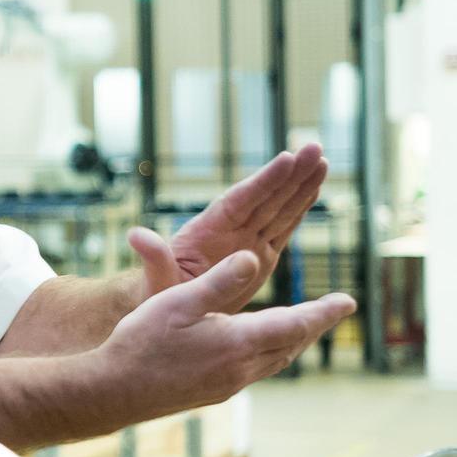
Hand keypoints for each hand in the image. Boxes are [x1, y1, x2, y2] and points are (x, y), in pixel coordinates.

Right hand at [100, 249, 355, 412]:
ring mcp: (226, 385)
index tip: (349, 301)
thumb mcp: (177, 302)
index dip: (323, 312)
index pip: (293, 323)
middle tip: (334, 310)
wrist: (112, 392)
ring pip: (274, 361)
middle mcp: (239, 368)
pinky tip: (259, 348)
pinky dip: (270, 353)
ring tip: (304, 327)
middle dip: (314, 326)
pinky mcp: (213, 394)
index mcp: (236, 342)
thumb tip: (252, 259)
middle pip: (291, 345)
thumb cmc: (140, 342)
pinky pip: (254, 370)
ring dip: (293, 341)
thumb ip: (219, 283)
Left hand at [127, 146, 327, 312]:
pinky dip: (299, 209)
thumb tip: (136, 235)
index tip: (286, 159)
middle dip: (291, 174)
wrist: (166, 310)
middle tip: (314, 147)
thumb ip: (153, 258)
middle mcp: (230, 230)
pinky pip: (283, 227)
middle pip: (265, 197)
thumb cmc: (156, 294)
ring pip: (278, 208)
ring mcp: (246, 240)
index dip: (264, 182)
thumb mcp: (155, 280)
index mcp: (208, 232)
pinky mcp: (259, 256)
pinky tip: (314, 188)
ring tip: (321, 158)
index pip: (241, 201)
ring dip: (301, 185)